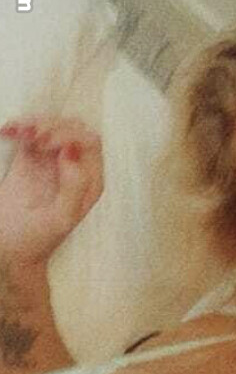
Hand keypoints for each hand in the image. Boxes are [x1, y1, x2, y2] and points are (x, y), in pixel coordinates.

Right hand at [0, 115, 103, 267]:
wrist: (10, 250)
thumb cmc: (40, 238)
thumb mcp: (61, 217)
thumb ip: (74, 185)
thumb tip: (71, 151)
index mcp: (89, 181)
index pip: (90, 143)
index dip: (71, 136)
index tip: (48, 145)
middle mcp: (74, 168)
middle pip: (73, 129)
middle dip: (55, 126)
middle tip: (35, 138)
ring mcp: (52, 163)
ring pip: (53, 127)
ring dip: (38, 122)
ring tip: (21, 132)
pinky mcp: (30, 161)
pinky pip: (29, 135)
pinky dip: (20, 127)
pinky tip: (8, 131)